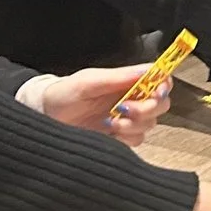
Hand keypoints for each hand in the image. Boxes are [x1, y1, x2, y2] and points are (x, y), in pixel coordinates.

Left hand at [39, 67, 168, 144]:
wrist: (46, 117)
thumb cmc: (64, 93)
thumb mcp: (89, 82)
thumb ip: (118, 77)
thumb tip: (149, 70)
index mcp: (127, 81)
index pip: (160, 80)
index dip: (164, 86)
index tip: (156, 92)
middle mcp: (131, 99)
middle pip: (161, 104)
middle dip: (147, 109)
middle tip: (124, 109)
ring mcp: (126, 118)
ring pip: (150, 124)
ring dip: (134, 125)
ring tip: (110, 123)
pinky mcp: (119, 137)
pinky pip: (137, 140)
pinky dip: (126, 138)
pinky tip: (109, 133)